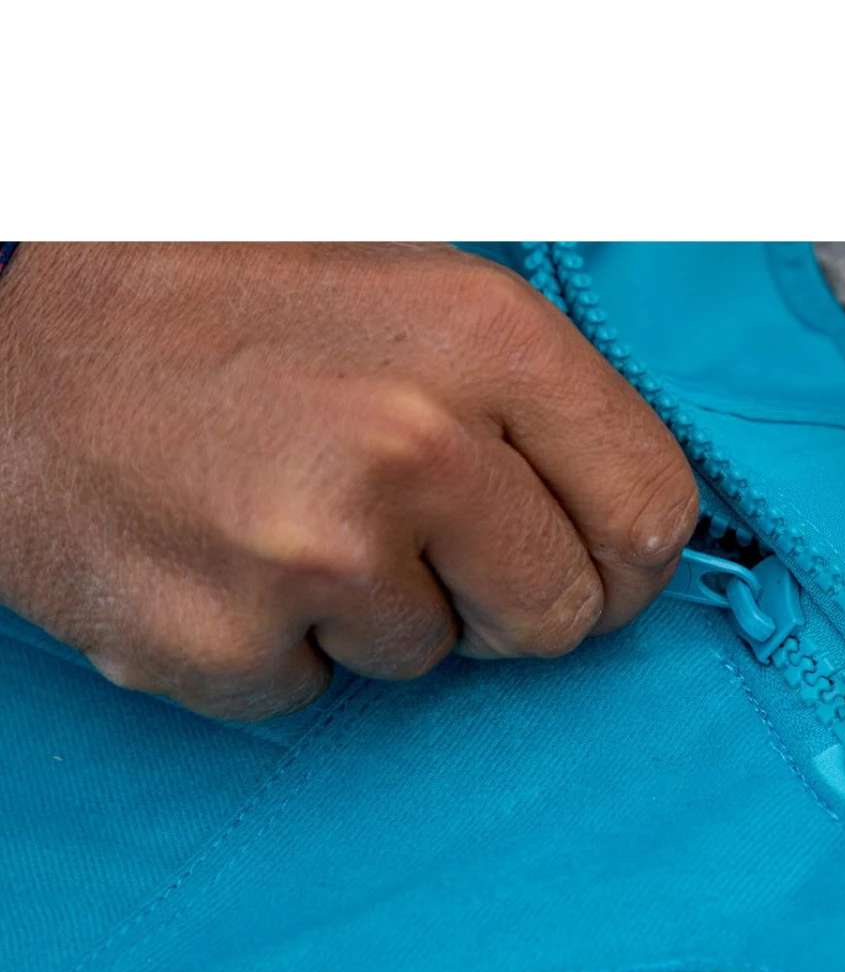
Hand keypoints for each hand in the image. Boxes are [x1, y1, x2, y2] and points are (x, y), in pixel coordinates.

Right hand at [0, 243, 698, 719]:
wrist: (0, 361)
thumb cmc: (219, 316)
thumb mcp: (402, 279)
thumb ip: (532, 391)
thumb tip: (654, 519)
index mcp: (482, 336)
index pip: (652, 512)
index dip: (625, 559)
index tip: (587, 564)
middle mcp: (412, 443)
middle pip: (563, 614)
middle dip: (504, 598)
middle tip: (416, 538)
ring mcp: (314, 553)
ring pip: (434, 657)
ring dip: (377, 613)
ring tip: (286, 517)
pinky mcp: (225, 642)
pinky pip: (316, 692)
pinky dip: (280, 649)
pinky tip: (224, 561)